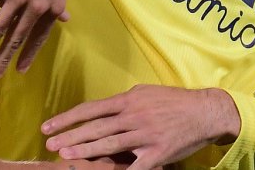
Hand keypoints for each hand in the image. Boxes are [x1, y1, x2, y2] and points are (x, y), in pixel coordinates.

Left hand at [42, 85, 239, 169]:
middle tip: (50, 144)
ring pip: (109, 145)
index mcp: (128, 100)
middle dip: (70, 136)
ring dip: (86, 151)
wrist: (205, 111)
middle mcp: (133, 116)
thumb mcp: (145, 93)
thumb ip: (123, 102)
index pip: (90, 109)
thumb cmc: (173, 101)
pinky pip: (136, 166)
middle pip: (95, 128)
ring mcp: (145, 135)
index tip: (49, 126)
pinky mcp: (158, 152)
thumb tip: (102, 110)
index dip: (68, 118)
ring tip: (66, 155)